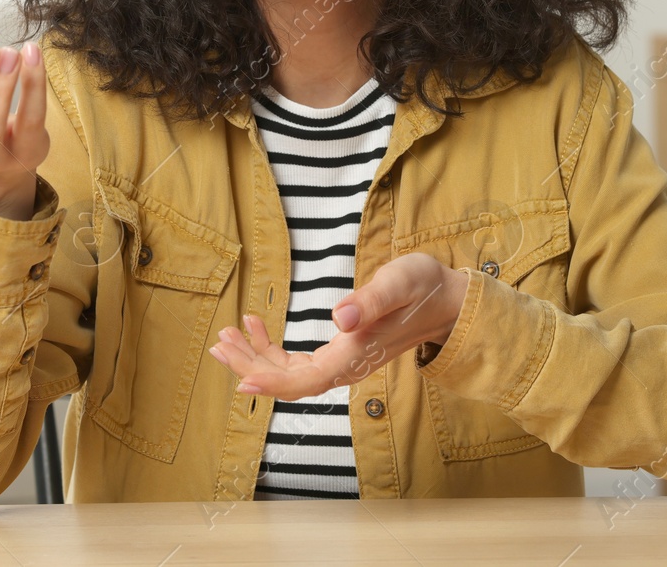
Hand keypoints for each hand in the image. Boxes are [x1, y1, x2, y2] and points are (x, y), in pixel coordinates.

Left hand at [207, 252, 468, 399]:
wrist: (447, 300)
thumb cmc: (424, 287)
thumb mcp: (400, 283)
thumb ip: (370, 301)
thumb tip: (339, 318)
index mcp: (356, 354)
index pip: (307, 380)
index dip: (273, 383)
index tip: (241, 382)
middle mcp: (347, 365)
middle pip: (290, 380)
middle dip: (250, 365)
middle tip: (219, 344)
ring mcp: (343, 361)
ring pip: (290, 372)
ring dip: (255, 357)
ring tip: (226, 336)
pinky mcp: (341, 351)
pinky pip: (299, 361)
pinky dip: (272, 347)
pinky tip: (256, 326)